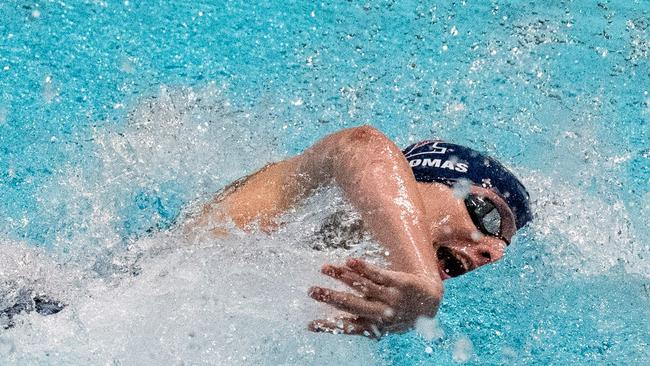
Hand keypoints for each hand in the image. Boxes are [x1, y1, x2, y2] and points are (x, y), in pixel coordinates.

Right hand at [308, 258, 442, 338]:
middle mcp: (382, 313)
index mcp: (374, 326)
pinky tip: (349, 262)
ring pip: (363, 286)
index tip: (309, 324)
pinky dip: (362, 268)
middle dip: (330, 298)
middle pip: (352, 305)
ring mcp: (391, 297)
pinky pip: (378, 274)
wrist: (430, 302)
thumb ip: (363, 324)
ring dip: (342, 277)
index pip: (347, 327)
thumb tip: (336, 325)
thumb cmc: (401, 315)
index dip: (328, 327)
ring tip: (325, 268)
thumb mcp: (382, 325)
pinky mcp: (399, 282)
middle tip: (312, 291)